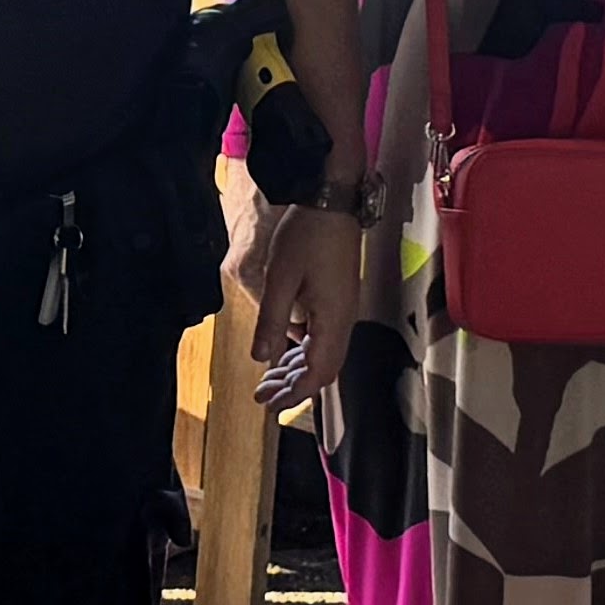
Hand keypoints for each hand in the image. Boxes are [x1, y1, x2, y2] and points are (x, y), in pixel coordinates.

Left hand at [230, 196, 361, 383]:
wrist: (332, 200)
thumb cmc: (305, 236)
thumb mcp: (280, 278)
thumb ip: (271, 321)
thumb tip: (260, 358)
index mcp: (332, 320)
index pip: (317, 372)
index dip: (293, 393)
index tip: (268, 404)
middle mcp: (344, 321)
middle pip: (324, 369)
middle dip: (293, 387)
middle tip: (262, 396)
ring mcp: (344, 310)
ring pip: (325, 355)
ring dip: (297, 370)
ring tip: (268, 380)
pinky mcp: (339, 300)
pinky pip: (324, 338)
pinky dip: (304, 352)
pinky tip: (285, 352)